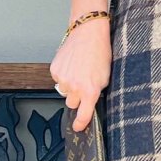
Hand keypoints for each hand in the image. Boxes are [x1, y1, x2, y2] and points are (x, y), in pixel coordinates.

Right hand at [51, 16, 111, 130]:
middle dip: (77, 96)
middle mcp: (75, 87)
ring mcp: (63, 79)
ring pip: (64, 91)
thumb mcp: (105, 77)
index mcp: (90, 91)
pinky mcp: (55, 70)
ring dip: (70, 84)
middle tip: (83, 83)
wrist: (88, 32)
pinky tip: (72, 64)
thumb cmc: (100, 52)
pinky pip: (58, 79)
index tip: (78, 128)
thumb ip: (96, 92)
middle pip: (72, 103)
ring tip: (79, 69)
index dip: (80, 124)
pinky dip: (63, 74)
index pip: (83, 115)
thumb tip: (88, 103)